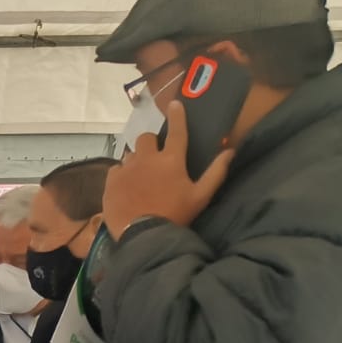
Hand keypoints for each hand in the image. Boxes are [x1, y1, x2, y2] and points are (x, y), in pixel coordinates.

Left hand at [103, 100, 233, 239]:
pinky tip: (126, 187)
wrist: (145, 237)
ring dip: (136, 161)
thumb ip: (216, 172)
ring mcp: (127, 169)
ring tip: (140, 177)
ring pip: (130, 154)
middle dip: (151, 144)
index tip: (174, 105)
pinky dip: (121, 174)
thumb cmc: (176, 216)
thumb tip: (230, 151)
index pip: (177, 130)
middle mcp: (147, 159)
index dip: (177, 115)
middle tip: (155, 159)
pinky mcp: (111, 182)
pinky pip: (115, 169)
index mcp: (171, 160)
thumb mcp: (201, 196)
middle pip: (146, 138)